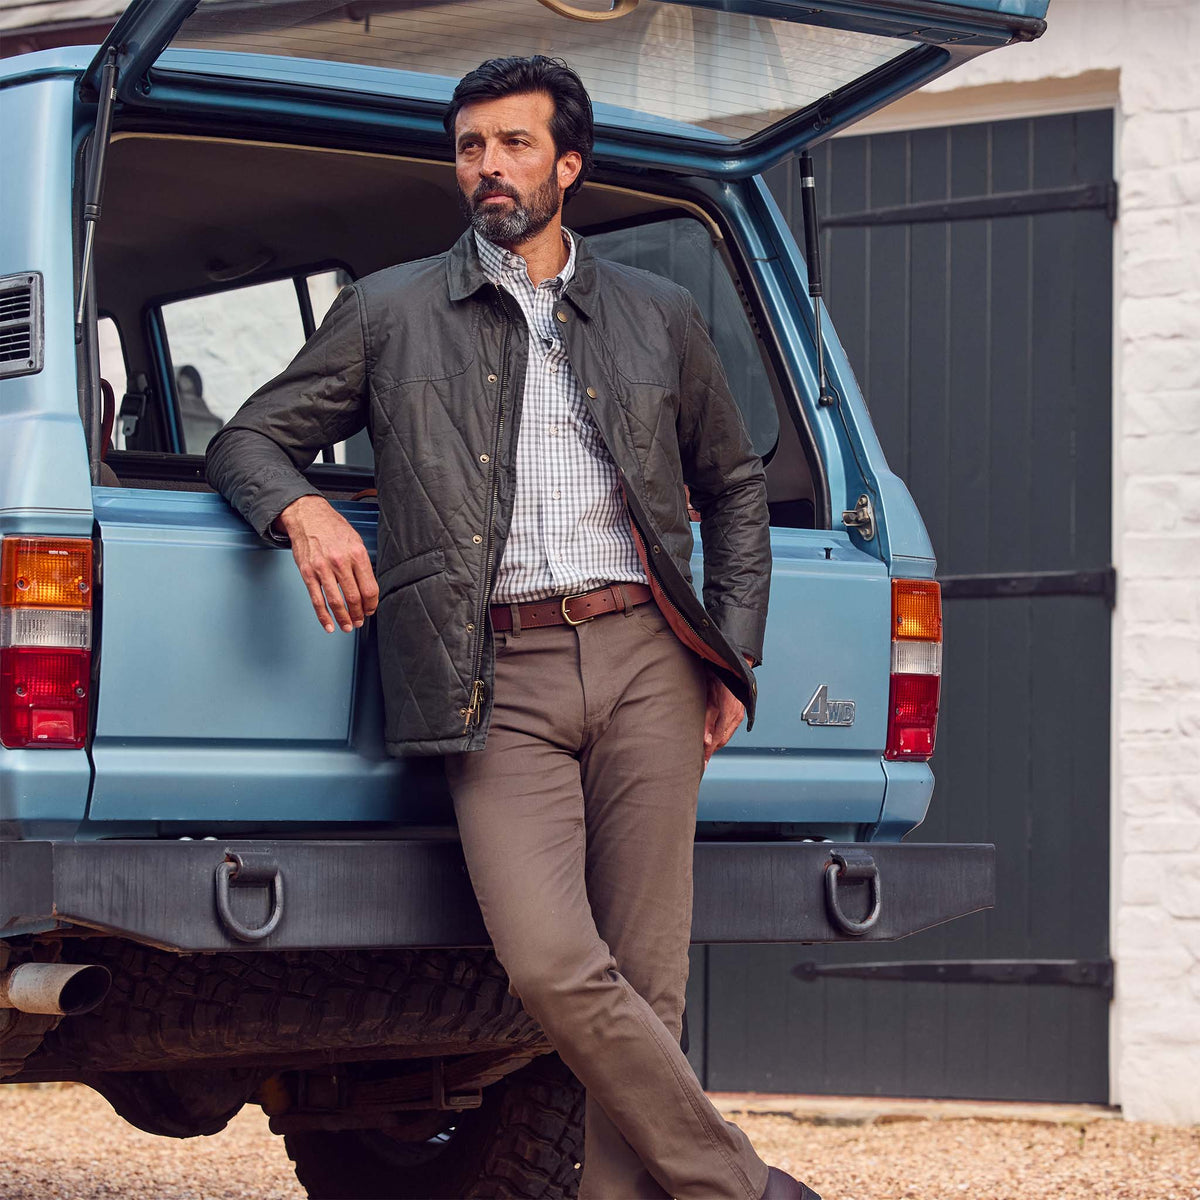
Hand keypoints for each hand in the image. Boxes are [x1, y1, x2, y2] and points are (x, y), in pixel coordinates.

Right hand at [275, 495, 378, 632]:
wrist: (307, 516)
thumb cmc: (332, 528)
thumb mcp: (355, 541)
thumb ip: (362, 564)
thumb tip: (368, 588)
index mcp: (357, 554)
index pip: (369, 588)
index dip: (372, 604)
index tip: (371, 610)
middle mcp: (340, 562)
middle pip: (354, 597)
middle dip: (359, 614)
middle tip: (360, 621)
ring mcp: (322, 568)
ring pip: (336, 602)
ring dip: (344, 618)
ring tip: (347, 626)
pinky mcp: (307, 573)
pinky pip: (316, 599)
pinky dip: (323, 616)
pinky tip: (329, 625)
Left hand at [703, 663, 749, 765]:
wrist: (730, 662)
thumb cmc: (717, 675)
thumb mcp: (707, 696)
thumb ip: (707, 720)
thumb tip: (705, 741)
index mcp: (728, 715)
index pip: (716, 741)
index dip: (707, 753)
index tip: (700, 766)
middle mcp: (735, 716)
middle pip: (721, 740)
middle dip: (710, 752)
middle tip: (700, 765)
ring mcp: (738, 713)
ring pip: (725, 735)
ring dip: (715, 744)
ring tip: (704, 754)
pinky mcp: (737, 710)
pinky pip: (728, 728)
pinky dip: (719, 735)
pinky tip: (712, 738)